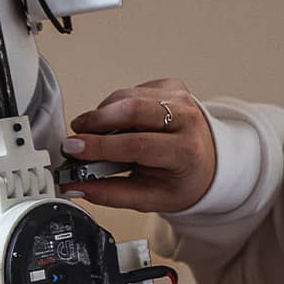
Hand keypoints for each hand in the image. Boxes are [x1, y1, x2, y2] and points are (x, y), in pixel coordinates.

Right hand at [62, 80, 217, 213]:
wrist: (209, 160)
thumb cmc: (181, 178)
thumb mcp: (150, 197)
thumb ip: (109, 193)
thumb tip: (75, 186)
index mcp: (186, 151)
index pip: (137, 144)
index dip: (100, 145)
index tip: (74, 148)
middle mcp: (188, 119)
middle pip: (131, 109)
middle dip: (95, 121)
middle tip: (77, 137)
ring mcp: (180, 98)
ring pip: (126, 96)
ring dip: (102, 114)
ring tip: (95, 133)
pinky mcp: (171, 86)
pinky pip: (131, 90)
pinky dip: (115, 105)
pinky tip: (119, 122)